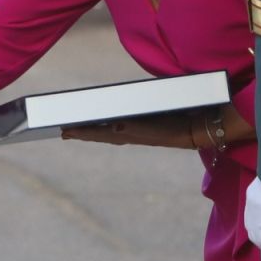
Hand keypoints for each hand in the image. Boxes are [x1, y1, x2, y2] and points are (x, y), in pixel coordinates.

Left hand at [62, 116, 197, 149]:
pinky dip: (109, 128)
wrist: (196, 131)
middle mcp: (130, 134)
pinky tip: (109, 126)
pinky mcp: (146, 127)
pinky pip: (120, 130)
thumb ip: (133, 127)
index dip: (81, 133)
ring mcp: (138, 132)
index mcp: (128, 133)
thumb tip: (115, 128)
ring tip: (80, 130)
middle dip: (83, 133)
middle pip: (100, 134)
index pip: (98, 133)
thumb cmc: (175, 126)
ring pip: (109, 133)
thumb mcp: (152, 127)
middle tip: (65, 133)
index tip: (63, 132)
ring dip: (94, 131)